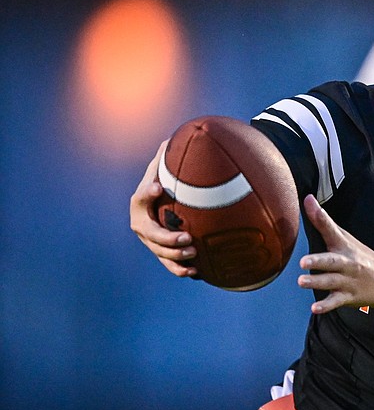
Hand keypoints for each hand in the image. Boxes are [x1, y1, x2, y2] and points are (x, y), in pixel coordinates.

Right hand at [129, 140, 197, 277]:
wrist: (166, 206)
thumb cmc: (167, 185)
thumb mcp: (164, 171)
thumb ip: (166, 159)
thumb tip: (171, 137)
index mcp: (141, 202)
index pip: (140, 198)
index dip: (148, 192)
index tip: (159, 187)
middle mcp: (142, 224)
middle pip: (150, 233)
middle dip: (167, 237)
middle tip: (187, 236)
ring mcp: (151, 241)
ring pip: (159, 251)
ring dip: (176, 254)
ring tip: (194, 252)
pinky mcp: (163, 253)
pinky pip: (169, 264)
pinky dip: (180, 269)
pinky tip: (195, 272)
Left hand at [297, 195, 373, 314]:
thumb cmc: (358, 256)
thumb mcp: (343, 237)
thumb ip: (322, 221)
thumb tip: (306, 198)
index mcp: (344, 246)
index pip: (331, 229)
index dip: (320, 216)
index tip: (309, 203)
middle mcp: (347, 263)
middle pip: (332, 261)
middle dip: (318, 261)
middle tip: (303, 262)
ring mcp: (347, 280)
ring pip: (331, 282)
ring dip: (317, 282)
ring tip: (301, 282)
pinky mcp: (347, 296)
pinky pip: (336, 302)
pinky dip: (326, 306)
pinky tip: (315, 309)